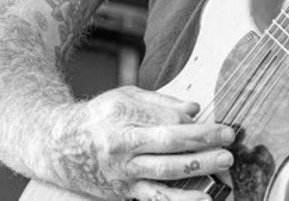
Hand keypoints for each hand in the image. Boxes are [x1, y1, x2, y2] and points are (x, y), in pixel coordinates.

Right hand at [53, 86, 234, 200]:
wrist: (58, 147)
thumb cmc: (96, 118)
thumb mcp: (123, 97)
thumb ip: (160, 102)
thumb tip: (193, 109)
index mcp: (121, 116)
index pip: (165, 119)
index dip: (194, 123)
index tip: (217, 124)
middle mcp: (121, 145)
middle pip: (168, 143)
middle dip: (203, 141)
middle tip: (229, 139)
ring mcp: (122, 172)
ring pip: (165, 172)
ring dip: (198, 168)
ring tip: (223, 163)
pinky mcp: (124, 192)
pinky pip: (156, 198)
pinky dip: (181, 200)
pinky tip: (204, 199)